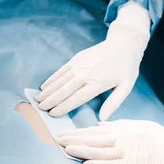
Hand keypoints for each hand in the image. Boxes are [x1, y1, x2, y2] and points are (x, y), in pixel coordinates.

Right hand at [35, 2, 149, 120]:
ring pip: (60, 80)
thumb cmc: (126, 67)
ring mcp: (80, 65)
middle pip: (64, 90)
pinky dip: (52, 79)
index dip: (63, 107)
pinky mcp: (77, 58)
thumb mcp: (125, 87)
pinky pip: (61, 70)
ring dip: (48, 91)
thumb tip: (102, 119)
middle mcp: (86, 74)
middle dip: (50, 100)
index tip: (52, 114)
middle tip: (40, 109)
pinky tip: (44, 86)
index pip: (76, 98)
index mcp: (98, 83)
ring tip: (38, 100)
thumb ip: (113, 103)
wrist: (124, 44)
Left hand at [57, 120, 163, 163]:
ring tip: (65, 150)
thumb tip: (98, 126)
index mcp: (123, 128)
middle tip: (55, 140)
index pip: (95, 131)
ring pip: (100, 151)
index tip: (62, 133)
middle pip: (93, 139)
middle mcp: (123, 138)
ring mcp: (128, 151)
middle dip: (73, 140)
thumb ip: (118, 126)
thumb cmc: (160, 138)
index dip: (77, 133)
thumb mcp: (138, 126)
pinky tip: (86, 163)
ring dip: (82, 151)